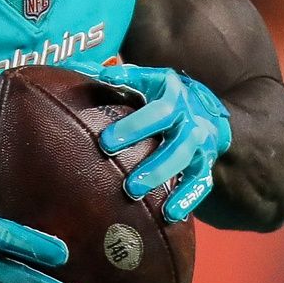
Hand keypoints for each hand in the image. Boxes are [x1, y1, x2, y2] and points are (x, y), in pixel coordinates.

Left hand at [67, 60, 232, 222]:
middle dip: (145, 150)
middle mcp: (190, 117)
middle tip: (111, 156)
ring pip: (186, 159)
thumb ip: (115, 78)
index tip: (105, 140)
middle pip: (173, 136)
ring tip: (134, 192)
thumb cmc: (161, 94)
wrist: (206, 108)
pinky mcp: (206, 164)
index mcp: (172, 94)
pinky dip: (187, 199)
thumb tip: (77, 68)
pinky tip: (169, 215)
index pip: (156, 108)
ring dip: (161, 175)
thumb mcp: (144, 80)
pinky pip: (201, 183)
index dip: (134, 123)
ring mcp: (200, 142)